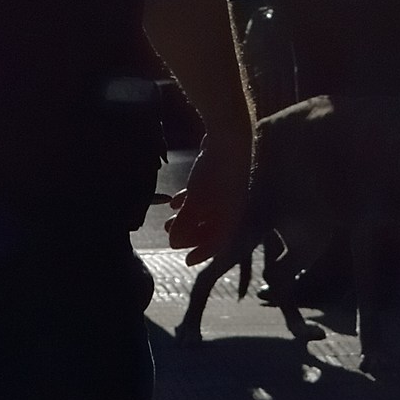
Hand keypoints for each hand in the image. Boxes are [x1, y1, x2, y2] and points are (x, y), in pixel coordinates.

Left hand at [165, 128, 249, 264]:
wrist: (229, 138)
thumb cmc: (214, 174)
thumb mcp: (195, 203)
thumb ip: (185, 224)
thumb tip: (175, 243)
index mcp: (230, 216)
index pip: (218, 242)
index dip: (202, 253)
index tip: (187, 260)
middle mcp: (231, 206)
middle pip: (210, 227)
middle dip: (189, 235)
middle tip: (170, 238)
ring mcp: (226, 190)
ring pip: (205, 211)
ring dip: (186, 218)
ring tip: (168, 221)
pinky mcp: (219, 175)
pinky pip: (203, 194)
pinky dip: (188, 201)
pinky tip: (173, 201)